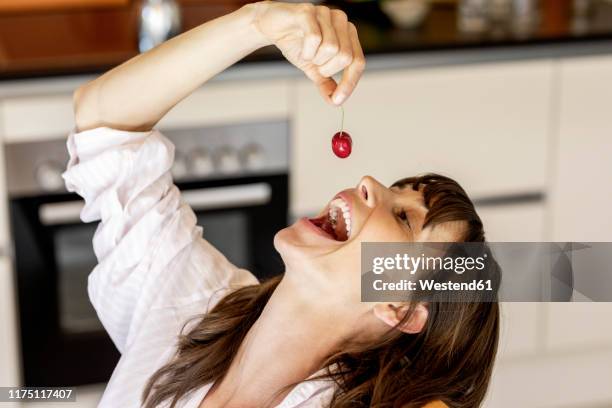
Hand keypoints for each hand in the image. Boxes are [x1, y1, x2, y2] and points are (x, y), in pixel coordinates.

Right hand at [251, 2, 365, 104]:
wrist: (271, 27)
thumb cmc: (296, 43)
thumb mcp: (313, 69)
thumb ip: (326, 84)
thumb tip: (335, 102)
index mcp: (348, 33)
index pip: (358, 61)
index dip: (349, 83)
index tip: (337, 101)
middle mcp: (341, 21)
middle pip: (346, 57)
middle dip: (327, 69)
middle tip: (315, 65)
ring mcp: (325, 14)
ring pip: (331, 48)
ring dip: (315, 59)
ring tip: (307, 53)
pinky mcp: (308, 12)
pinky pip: (314, 39)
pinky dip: (306, 51)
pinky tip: (300, 48)